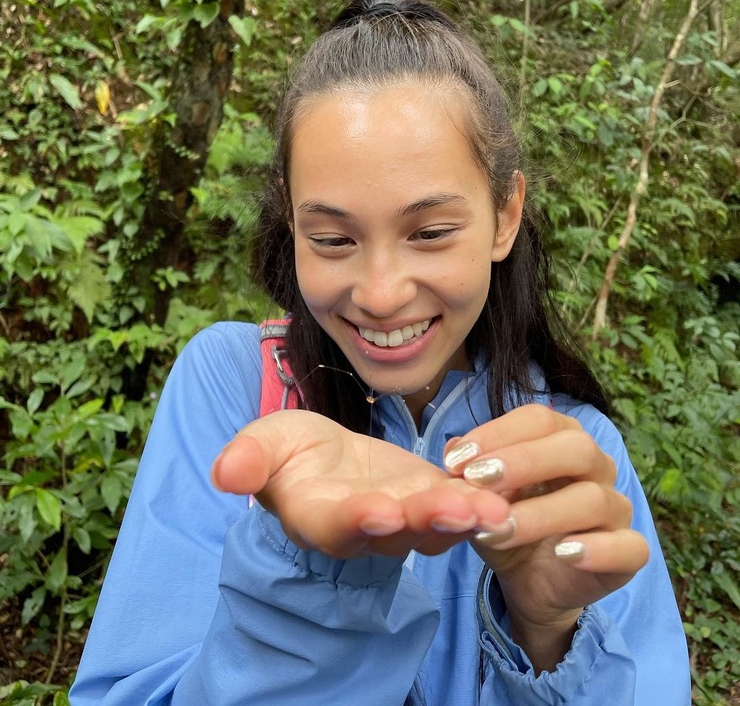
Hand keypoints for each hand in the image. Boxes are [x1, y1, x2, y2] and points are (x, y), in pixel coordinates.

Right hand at [212, 410, 510, 559]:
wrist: (323, 458)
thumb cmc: (289, 453)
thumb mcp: (262, 444)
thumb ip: (247, 457)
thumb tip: (224, 473)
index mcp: (320, 516)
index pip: (337, 525)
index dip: (356, 521)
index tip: (378, 511)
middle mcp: (366, 528)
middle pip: (398, 531)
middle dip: (429, 521)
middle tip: (463, 512)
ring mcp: (404, 516)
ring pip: (436, 525)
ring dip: (467, 518)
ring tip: (499, 510)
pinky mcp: (432, 497)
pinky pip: (460, 502)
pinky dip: (483, 498)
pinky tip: (510, 488)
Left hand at [443, 405, 648, 670]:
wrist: (529, 580)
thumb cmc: (508, 522)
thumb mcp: (480, 496)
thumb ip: (467, 472)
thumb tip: (453, 448)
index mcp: (562, 439)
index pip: (539, 418)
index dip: (498, 434)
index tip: (455, 460)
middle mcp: (596, 466)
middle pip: (575, 447)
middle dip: (523, 461)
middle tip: (476, 480)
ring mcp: (617, 508)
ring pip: (593, 499)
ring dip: (540, 513)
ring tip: (497, 529)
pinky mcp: (630, 553)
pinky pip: (628, 547)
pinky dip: (597, 550)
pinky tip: (563, 553)